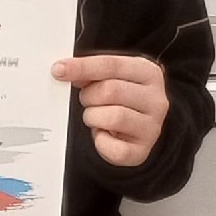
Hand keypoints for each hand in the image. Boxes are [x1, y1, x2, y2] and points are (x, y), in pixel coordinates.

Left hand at [52, 51, 168, 166]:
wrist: (139, 129)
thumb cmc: (122, 100)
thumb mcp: (111, 78)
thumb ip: (92, 72)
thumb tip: (65, 70)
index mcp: (148, 73)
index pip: (112, 65)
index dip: (82, 67)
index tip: (59, 70)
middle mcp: (156, 99)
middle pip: (110, 90)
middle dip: (89, 96)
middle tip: (87, 100)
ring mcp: (152, 127)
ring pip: (113, 117)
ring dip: (93, 117)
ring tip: (96, 117)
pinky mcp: (142, 150)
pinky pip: (114, 148)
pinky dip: (101, 142)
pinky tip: (103, 134)